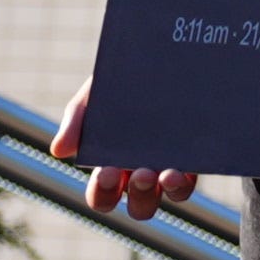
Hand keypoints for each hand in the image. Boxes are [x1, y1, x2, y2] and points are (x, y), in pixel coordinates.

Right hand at [51, 83, 198, 220]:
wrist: (154, 54)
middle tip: (141, 173)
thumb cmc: (115, 83)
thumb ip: (75, 122)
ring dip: (170, 189)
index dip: (103, 193)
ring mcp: (171, 163)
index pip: (103, 195)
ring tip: (167, 173)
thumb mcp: (92, 98)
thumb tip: (59, 151)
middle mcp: (141, 172)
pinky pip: (199, 172)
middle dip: (139, 195)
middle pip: (140, 205)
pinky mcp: (197, 152)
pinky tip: (188, 163)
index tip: (106, 173)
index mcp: (111, 167)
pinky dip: (192, 173)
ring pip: (174, 194)